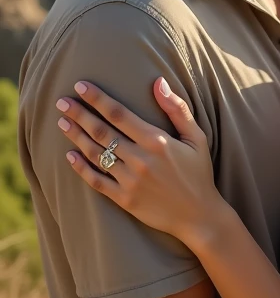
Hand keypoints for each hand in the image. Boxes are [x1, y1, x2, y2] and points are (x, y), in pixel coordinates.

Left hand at [56, 77, 223, 245]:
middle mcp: (141, 159)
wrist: (199, 215)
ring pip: (96, 154)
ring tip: (62, 122)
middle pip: (102, 132)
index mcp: (157, 141)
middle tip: (61, 102)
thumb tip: (159, 82)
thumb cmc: (198, 172)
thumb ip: (177, 109)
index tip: (80, 86)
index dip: (98, 99)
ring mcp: (130, 181)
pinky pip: (97, 181)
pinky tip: (69, 156)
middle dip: (80, 114)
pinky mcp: (124, 199)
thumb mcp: (197, 137)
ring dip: (76, 137)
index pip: (119, 114)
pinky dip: (81, 168)